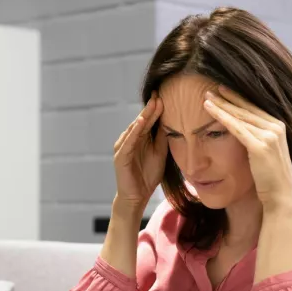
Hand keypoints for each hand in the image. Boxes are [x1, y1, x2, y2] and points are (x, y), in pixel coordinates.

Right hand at [113, 92, 166, 209]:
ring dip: (143, 116)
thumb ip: (162, 138)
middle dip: (150, 108)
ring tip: (152, 104)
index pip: (148, 121)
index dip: (156, 109)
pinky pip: (128, 142)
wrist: (137, 196)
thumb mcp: (160, 153)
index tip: (164, 95)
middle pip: (142, 121)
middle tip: (158, 94)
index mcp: (139, 139)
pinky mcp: (120, 157)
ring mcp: (123, 147)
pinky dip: (134, 132)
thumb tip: (171, 121)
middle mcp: (129, 140)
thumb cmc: (148, 175)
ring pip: (135, 129)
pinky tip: (141, 122)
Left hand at [203, 86, 291, 209]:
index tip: (223, 90)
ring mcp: (269, 136)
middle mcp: (275, 127)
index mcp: (278, 126)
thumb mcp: (265, 152)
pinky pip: (236, 128)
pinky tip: (210, 110)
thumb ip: (257, 139)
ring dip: (221, 105)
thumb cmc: (270, 178)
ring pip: (240, 116)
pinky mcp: (260, 146)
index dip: (237, 98)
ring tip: (206, 98)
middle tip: (211, 89)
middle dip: (227, 98)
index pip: (254, 108)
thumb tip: (241, 133)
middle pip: (246, 109)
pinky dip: (222, 117)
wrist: (281, 194)